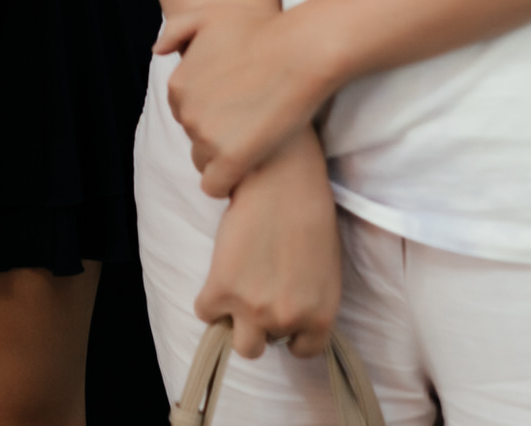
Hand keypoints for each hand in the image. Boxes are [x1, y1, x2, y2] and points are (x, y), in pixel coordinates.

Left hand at [157, 3, 334, 199]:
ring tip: (254, 141)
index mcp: (178, 84)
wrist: (302, 51)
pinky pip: (215, 187)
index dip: (210, 110)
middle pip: (193, 137)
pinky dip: (228, 183)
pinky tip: (249, 168)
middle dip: (215, 133)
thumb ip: (176, 30)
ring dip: (224, 157)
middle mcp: (186, 112)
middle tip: (249, 121)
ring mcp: (207, 137)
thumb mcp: (210, 16)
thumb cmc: (263, 30)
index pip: (184, 112)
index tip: (236, 105)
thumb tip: (157, 51)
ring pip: (204, 161)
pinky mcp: (231, 159)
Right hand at [195, 127, 340, 360]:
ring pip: (240, 345)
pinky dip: (208, 298)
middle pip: (265, 347)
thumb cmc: (308, 213)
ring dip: (235, 322)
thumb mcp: (325, 269)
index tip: (281, 313)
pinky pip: (205, 312)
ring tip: (236, 292)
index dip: (291, 332)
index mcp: (321, 315)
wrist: (280, 180)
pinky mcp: (222, 290)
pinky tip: (219, 272)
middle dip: (260, 325)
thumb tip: (289, 306)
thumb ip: (309, 298)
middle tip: (256, 295)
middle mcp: (288, 319)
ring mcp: (254, 308)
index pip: (305, 349)